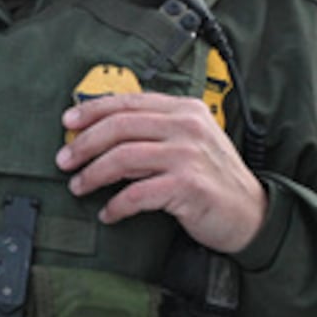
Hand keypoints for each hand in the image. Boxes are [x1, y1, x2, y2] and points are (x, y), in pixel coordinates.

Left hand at [55, 92, 265, 253]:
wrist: (252, 214)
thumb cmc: (212, 177)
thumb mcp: (188, 140)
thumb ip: (154, 129)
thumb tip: (100, 130)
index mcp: (183, 109)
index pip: (128, 102)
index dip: (92, 110)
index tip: (68, 121)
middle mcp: (186, 126)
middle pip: (119, 126)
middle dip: (84, 143)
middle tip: (64, 160)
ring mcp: (188, 155)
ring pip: (123, 157)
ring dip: (93, 174)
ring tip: (78, 186)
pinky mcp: (188, 187)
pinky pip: (138, 194)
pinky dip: (117, 205)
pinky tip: (108, 213)